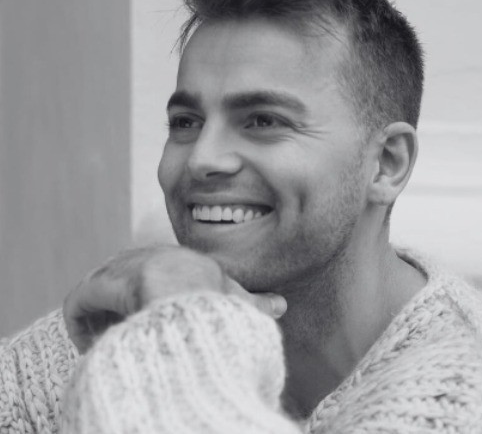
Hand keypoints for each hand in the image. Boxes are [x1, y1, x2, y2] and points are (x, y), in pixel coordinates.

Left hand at [63, 244, 286, 353]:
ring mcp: (125, 268)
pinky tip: (85, 341)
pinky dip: (80, 320)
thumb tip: (282, 305)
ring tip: (102, 343)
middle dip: (122, 304)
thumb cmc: (218, 303)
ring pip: (104, 289)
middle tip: (122, 334)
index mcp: (179, 260)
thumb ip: (255, 303)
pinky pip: (82, 299)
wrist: (193, 301)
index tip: (146, 321)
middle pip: (127, 279)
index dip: (148, 296)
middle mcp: (150, 257)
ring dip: (100, 316)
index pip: (155, 271)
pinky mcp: (102, 284)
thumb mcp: (240, 303)